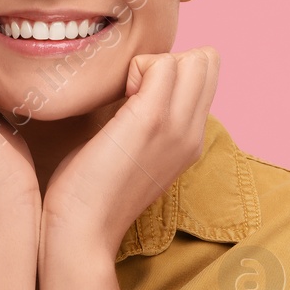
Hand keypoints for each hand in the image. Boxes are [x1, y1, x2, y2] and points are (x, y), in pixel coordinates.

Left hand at [41, 47, 220, 257]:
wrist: (82, 231)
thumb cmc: (90, 192)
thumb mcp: (132, 154)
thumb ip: (142, 123)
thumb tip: (131, 90)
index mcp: (190, 141)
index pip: (204, 77)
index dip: (171, 72)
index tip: (136, 96)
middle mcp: (193, 133)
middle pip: (207, 62)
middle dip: (168, 61)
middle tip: (131, 91)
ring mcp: (177, 126)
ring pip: (191, 59)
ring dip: (152, 64)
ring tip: (125, 96)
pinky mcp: (152, 119)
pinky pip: (163, 62)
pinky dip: (136, 67)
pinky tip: (117, 98)